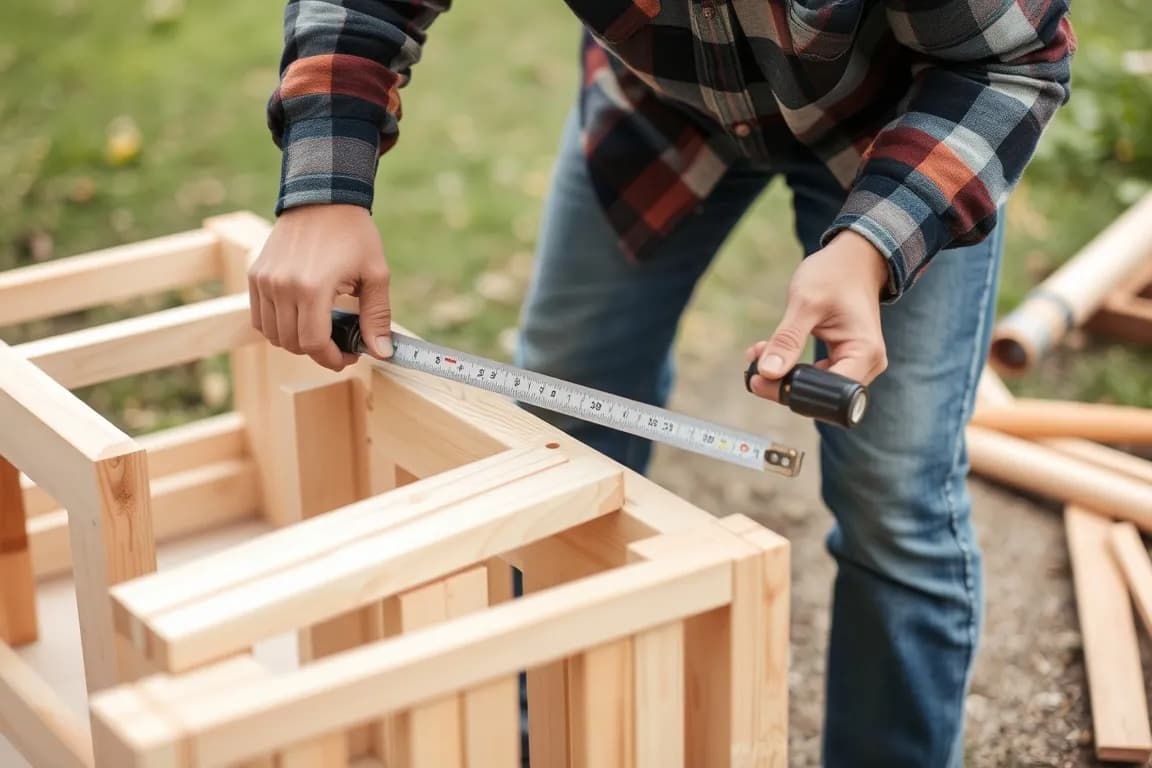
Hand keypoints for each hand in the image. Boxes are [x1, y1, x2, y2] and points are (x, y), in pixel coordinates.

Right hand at [248, 204, 392, 370]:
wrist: (323, 198)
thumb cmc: (353, 234)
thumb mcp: (376, 274)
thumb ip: (377, 316)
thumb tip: (381, 352)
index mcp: (313, 287)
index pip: (313, 344)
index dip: (332, 359)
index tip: (349, 356)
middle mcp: (282, 286)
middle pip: (293, 343)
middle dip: (318, 352)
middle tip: (339, 344)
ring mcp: (264, 281)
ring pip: (274, 334)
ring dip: (297, 341)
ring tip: (321, 330)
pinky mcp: (255, 275)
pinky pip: (259, 318)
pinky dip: (278, 327)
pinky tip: (300, 319)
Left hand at [746, 230, 888, 401]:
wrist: (853, 259)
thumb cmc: (834, 274)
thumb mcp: (805, 304)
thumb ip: (787, 340)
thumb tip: (767, 373)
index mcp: (864, 353)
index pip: (827, 392)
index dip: (791, 391)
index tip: (760, 378)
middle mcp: (866, 364)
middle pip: (820, 394)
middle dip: (782, 383)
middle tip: (753, 364)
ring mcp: (856, 364)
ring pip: (814, 387)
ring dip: (783, 375)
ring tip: (759, 352)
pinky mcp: (843, 360)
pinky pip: (814, 375)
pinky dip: (791, 366)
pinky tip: (771, 350)